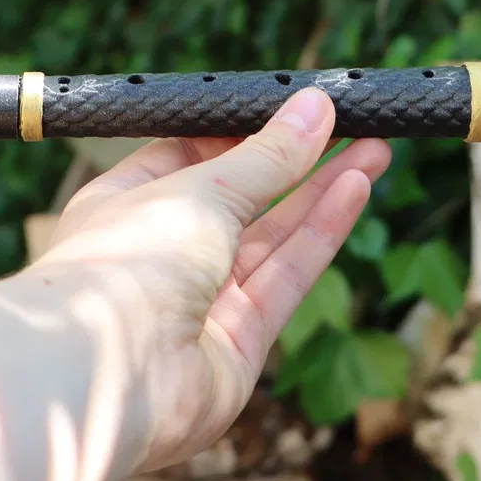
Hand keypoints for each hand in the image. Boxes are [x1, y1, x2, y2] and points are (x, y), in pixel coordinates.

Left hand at [30, 87, 390, 471]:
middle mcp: (164, 253)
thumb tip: (313, 109)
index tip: (294, 107)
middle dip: (299, 161)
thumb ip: (266, 156)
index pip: (191, 157)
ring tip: (375, 149)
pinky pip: (288, 277)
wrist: (105, 374)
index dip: (244, 133)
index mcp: (127, 205)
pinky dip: (321, 233)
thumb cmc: (124, 265)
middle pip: (244, 198)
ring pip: (274, 237)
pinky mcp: (238, 343)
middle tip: (352, 125)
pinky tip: (355, 189)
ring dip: (323, 191)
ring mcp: (201, 301)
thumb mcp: (201, 188)